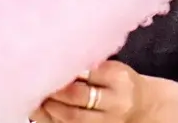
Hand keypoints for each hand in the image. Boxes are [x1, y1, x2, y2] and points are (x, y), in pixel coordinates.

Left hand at [33, 61, 149, 122]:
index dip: (65, 70)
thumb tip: (55, 60)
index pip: (88, 72)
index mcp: (120, 77)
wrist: (142, 108)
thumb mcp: (112, 68)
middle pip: (79, 97)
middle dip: (54, 91)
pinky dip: (53, 120)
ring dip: (49, 108)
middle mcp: (116, 101)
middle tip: (35, 82)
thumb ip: (90, 64)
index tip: (47, 64)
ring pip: (73, 118)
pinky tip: (41, 112)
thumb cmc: (120, 83)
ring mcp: (108, 121)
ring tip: (35, 97)